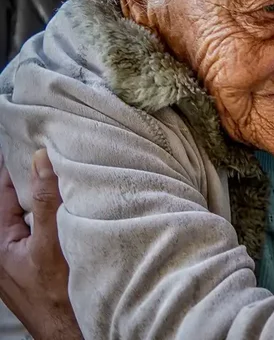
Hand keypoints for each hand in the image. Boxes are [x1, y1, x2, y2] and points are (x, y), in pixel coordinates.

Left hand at [0, 150, 81, 339]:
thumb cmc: (57, 297)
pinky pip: (48, 229)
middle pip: (19, 202)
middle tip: (54, 154)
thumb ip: (46, 201)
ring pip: (35, 215)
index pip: (3, 192)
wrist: (73, 332)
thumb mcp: (49, 244)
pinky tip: (76, 207)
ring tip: (68, 175)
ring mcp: (24, 257)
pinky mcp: (41, 264)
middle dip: (35, 179)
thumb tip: (40, 160)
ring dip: (50, 198)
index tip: (31, 143)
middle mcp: (7, 248)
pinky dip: (60, 214)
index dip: (16, 167)